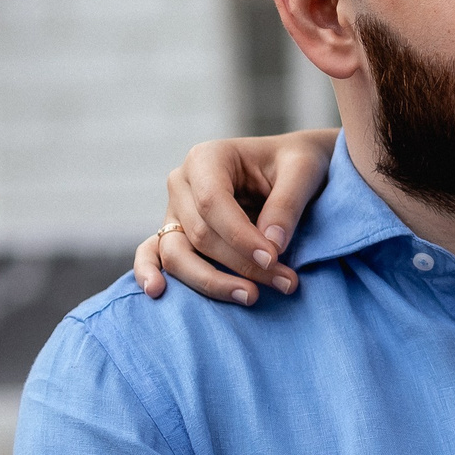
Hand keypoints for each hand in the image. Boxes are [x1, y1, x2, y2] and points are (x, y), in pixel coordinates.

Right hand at [133, 128, 337, 303]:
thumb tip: (271, 246)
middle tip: (286, 282)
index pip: (212, 202)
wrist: (292, 170)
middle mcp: (182, 184)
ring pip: (177, 254)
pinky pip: (153, 255)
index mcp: (207, 158)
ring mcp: (175, 212)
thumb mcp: (303, 171)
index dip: (240, 236)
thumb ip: (287, 204)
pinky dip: (151, 272)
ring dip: (213, 281)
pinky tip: (156, 292)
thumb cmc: (296, 164)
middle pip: (200, 234)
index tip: (273, 258)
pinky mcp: (175, 235)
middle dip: (243, 264)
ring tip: (251, 297)